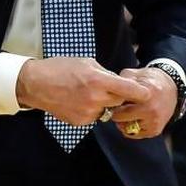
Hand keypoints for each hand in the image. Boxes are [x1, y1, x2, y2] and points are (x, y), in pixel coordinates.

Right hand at [16, 57, 150, 125]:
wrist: (36, 84)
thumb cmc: (61, 68)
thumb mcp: (87, 63)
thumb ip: (106, 74)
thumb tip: (119, 82)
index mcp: (99, 81)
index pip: (129, 90)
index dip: (140, 93)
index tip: (148, 94)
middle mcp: (95, 99)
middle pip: (120, 101)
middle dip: (119, 95)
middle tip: (108, 87)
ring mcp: (88, 112)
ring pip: (107, 110)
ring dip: (104, 103)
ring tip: (87, 92)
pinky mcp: (80, 122)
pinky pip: (94, 116)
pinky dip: (92, 109)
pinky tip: (78, 100)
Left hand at [110, 66, 177, 138]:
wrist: (172, 88)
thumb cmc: (150, 80)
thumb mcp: (135, 73)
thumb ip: (121, 80)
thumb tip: (107, 90)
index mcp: (145, 94)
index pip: (118, 103)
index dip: (112, 101)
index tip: (112, 99)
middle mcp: (150, 109)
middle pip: (119, 118)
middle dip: (116, 112)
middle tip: (120, 106)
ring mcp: (153, 121)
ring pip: (126, 128)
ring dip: (124, 121)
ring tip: (129, 112)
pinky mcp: (155, 130)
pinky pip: (134, 134)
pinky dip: (131, 127)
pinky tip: (135, 118)